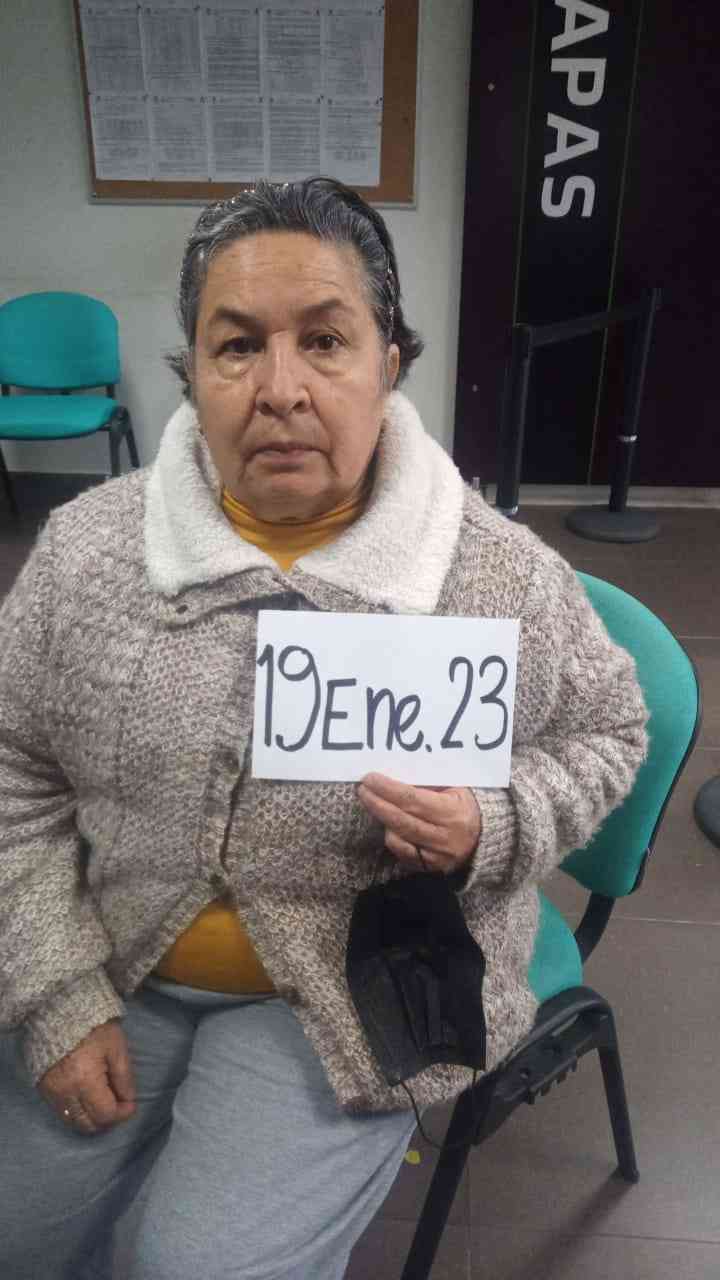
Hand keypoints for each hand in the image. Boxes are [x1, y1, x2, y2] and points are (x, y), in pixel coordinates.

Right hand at [37, 1019, 136, 1135]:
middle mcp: (65, 1092)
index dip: (122, 1114)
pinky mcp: (43, 1088)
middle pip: (88, 1125)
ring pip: (73, 1122)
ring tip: (104, 1102)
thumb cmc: (93, 1026)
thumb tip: (128, 1101)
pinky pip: (61, 1112)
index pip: (105, 1115)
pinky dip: (77, 1112)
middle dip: (107, 1120)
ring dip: (91, 1118)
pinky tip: (87, 1098)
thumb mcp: (116, 1048)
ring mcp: (51, 1092)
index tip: (131, 1104)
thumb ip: (124, 1078)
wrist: (59, 1009)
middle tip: (118, 1105)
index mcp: (85, 1080)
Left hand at [357, 773, 481, 874]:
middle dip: (378, 804)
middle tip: (363, 790)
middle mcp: (445, 838)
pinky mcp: (431, 869)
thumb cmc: (465, 806)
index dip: (389, 789)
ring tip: (374, 803)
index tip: (371, 778)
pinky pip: (403, 854)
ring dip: (382, 821)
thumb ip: (428, 784)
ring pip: (399, 840)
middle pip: (402, 821)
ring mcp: (438, 857)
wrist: (485, 837)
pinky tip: (388, 825)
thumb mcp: (454, 788)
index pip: (413, 800)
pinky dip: (392, 839)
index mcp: (452, 813)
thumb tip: (395, 775)